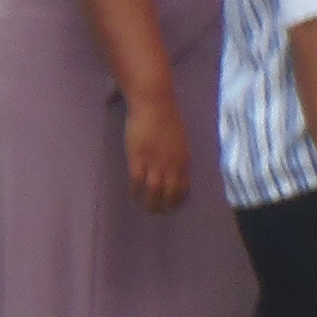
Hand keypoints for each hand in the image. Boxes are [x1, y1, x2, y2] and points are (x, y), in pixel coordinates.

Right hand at [122, 94, 188, 214]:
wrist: (154, 103)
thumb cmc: (167, 117)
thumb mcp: (180, 139)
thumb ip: (178, 155)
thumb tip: (176, 168)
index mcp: (184, 159)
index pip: (184, 188)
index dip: (179, 200)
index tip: (173, 206)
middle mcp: (171, 164)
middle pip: (170, 194)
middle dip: (165, 207)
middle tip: (158, 213)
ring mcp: (154, 161)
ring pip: (154, 192)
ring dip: (150, 204)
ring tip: (145, 209)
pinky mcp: (138, 157)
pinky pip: (136, 181)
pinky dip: (134, 191)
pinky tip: (132, 195)